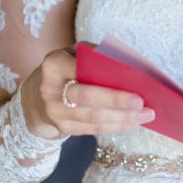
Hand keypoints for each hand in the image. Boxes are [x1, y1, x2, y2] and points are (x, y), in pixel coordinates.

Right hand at [20, 43, 155, 140]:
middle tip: (141, 102)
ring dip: (122, 118)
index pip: (80, 68)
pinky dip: (115, 126)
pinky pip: (93, 129)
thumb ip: (93, 54)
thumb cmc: (65, 68)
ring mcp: (55, 113)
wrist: (36, 97)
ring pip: (93, 118)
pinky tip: (132, 121)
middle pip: (88, 97)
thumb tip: (126, 64)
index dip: (104, 73)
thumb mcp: (73, 53)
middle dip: (117, 101)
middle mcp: (50, 90)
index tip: (131, 78)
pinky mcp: (63, 128)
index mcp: (53, 64)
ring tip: (145, 115)